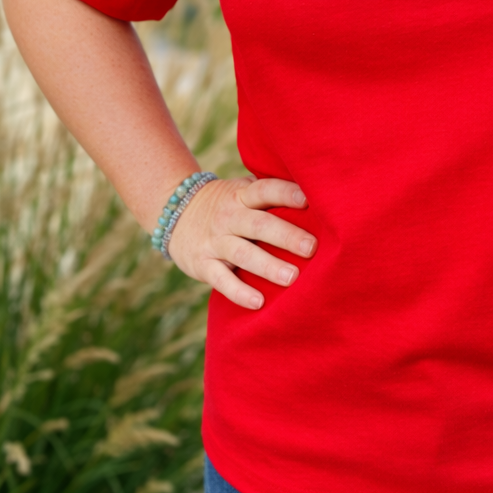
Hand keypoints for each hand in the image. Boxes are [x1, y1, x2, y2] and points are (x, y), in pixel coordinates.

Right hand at [167, 177, 316, 309]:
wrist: (174, 212)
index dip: (286, 193)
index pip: (265, 190)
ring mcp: (214, 241)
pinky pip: (221, 280)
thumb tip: (318, 196)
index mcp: (243, 195)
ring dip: (268, 266)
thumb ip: (270, 195)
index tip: (309, 199)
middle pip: (259, 225)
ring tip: (292, 278)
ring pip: (242, 254)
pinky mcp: (202, 264)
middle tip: (312, 248)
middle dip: (286, 236)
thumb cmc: (229, 205)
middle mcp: (229, 216)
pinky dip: (239, 292)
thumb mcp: (243, 191)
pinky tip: (258, 302)